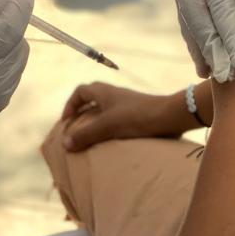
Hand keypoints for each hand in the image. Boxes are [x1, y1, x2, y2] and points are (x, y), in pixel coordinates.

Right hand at [60, 82, 191, 151]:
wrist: (168, 116)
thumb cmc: (136, 117)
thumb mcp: (107, 126)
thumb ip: (86, 134)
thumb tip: (65, 144)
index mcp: (103, 92)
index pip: (80, 91)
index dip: (70, 105)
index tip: (66, 123)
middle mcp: (113, 94)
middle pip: (91, 99)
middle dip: (81, 114)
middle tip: (77, 131)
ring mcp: (125, 103)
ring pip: (104, 109)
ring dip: (95, 122)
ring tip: (91, 139)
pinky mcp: (135, 113)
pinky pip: (115, 117)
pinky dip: (108, 127)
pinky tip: (110, 141)